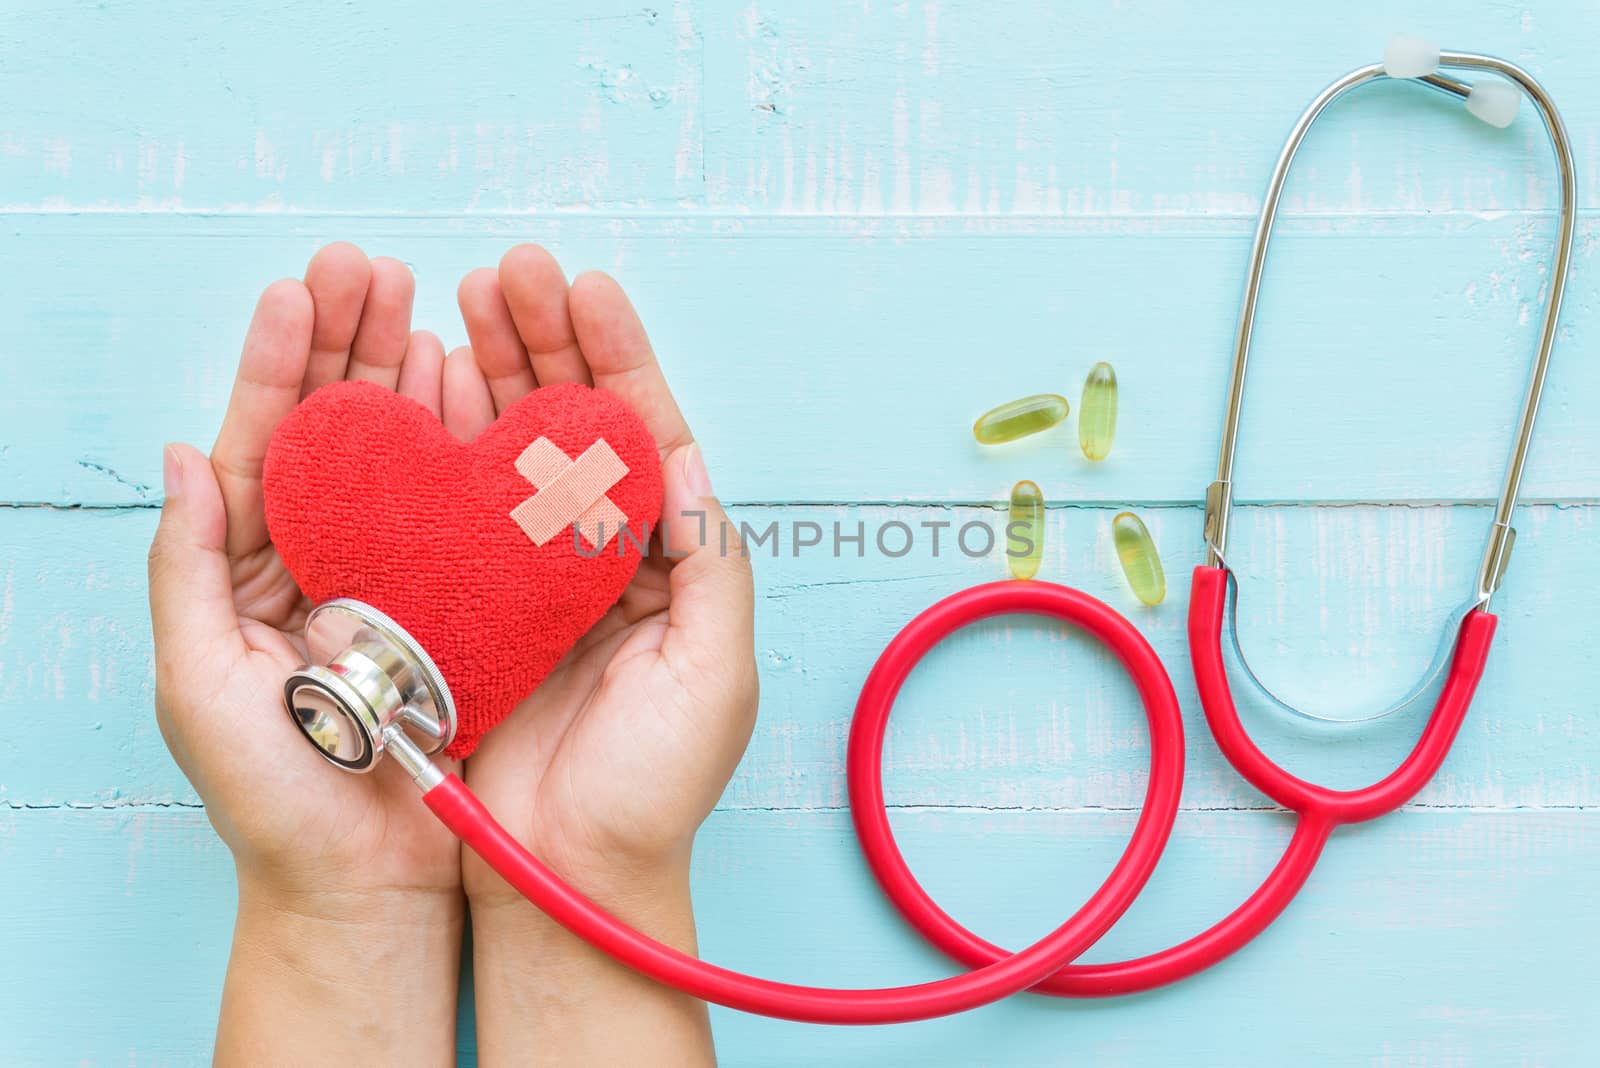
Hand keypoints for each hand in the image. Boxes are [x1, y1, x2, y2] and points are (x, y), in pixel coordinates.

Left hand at [148, 244, 463, 1064]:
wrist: (364, 881)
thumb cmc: (273, 799)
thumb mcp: (198, 685)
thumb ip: (181, 569)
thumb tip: (180, 455)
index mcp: (250, 572)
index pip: (265, 444)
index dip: (280, 364)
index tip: (303, 288)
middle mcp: (327, 560)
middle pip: (338, 431)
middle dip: (351, 344)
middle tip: (373, 266)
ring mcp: (398, 578)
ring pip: (405, 458)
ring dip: (414, 377)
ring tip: (429, 302)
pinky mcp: (462, 607)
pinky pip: (467, 513)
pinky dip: (473, 450)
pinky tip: (480, 391)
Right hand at [446, 245, 757, 1064]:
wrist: (568, 879)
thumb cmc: (654, 788)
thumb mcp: (715, 674)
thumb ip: (711, 564)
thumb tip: (689, 457)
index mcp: (673, 564)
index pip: (646, 436)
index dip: (617, 358)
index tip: (585, 286)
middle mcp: (606, 558)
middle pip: (575, 426)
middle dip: (547, 343)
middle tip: (507, 269)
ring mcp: (535, 579)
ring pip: (512, 453)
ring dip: (492, 373)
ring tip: (461, 299)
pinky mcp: (473, 607)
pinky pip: (455, 512)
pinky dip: (443, 447)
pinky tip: (423, 388)